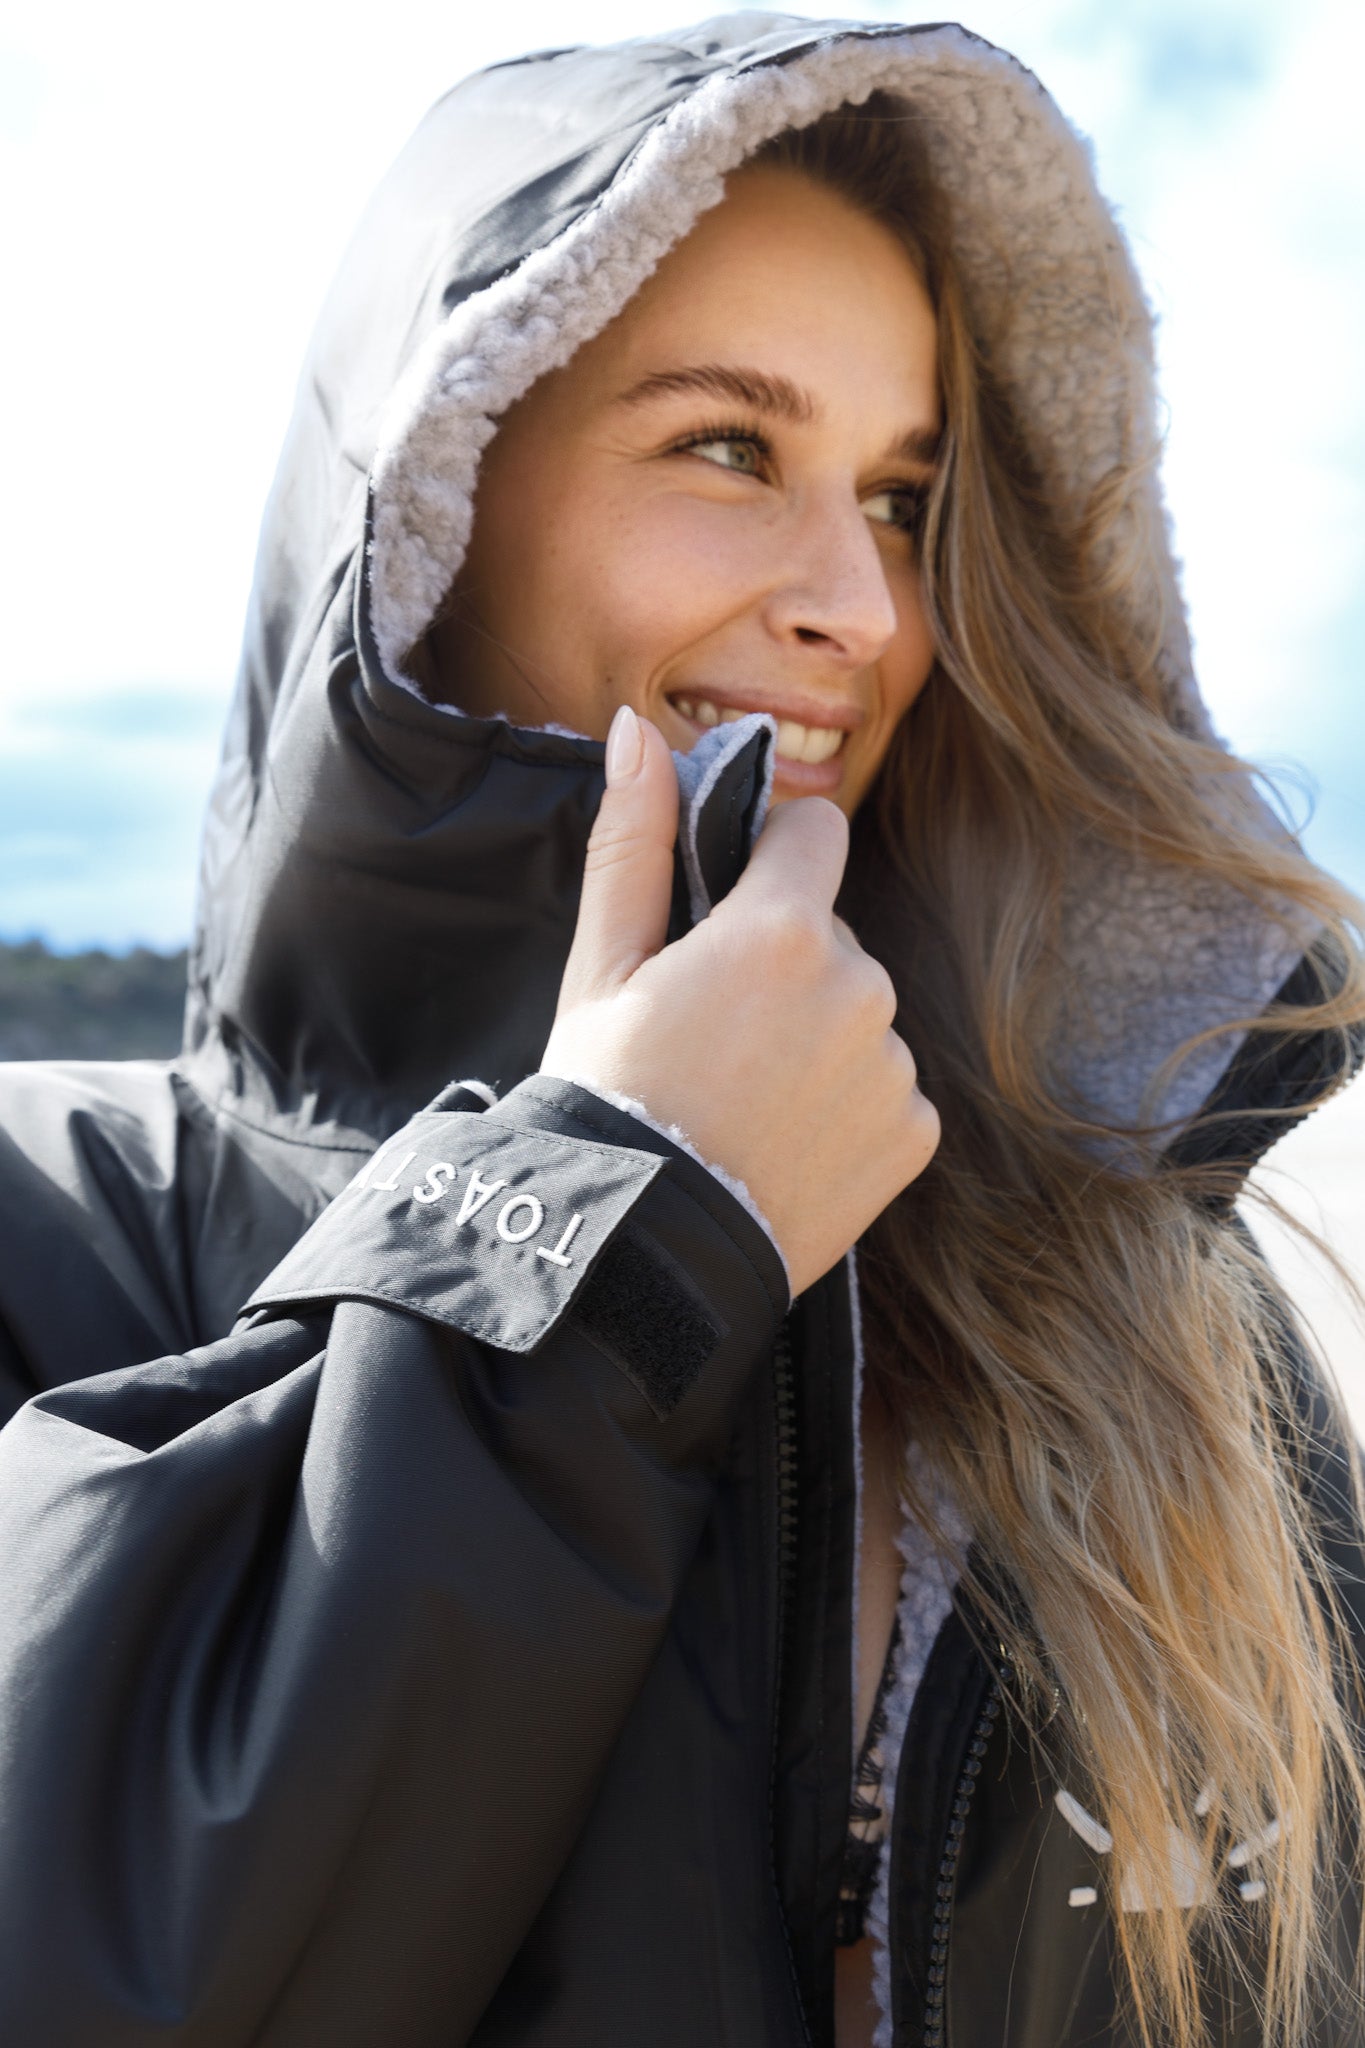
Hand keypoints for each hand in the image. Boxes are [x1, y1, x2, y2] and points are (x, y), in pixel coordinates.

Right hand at [540, 707, 939, 1295]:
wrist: (643, 1256)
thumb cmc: (608, 1100)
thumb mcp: (599, 968)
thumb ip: (631, 840)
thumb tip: (637, 731)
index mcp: (779, 930)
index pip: (815, 832)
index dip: (769, 862)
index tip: (728, 915)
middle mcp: (858, 986)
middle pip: (830, 934)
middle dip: (783, 964)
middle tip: (711, 1038)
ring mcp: (894, 1064)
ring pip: (859, 1011)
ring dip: (816, 1036)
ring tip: (742, 1101)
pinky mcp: (915, 1133)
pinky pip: (885, 1087)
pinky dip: (845, 1106)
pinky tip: (783, 1143)